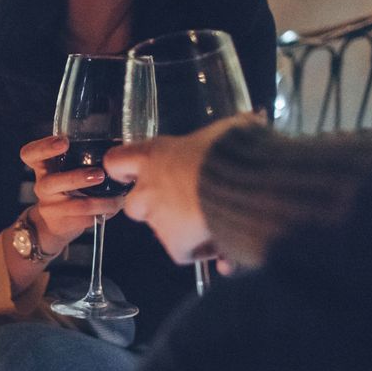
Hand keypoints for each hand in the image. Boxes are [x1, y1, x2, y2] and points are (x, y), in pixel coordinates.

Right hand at [19, 136, 124, 253]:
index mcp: (43, 166)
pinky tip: (114, 208)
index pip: (30, 154)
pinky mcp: (62, 223)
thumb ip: (79, 156)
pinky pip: (85, 219)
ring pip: (75, 205)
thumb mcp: (65, 169)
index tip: (64, 142)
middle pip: (50, 182)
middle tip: (99, 174)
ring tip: (117, 199)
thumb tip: (118, 147)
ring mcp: (50, 206)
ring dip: (100, 202)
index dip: (44, 147)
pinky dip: (104, 213)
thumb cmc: (66, 187)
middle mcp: (43, 185)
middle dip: (76, 178)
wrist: (52, 223)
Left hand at [103, 115, 254, 263]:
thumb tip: (254, 119)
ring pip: (163, 228)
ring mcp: (160, 221)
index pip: (117, 161)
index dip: (123, 167)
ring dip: (184, 225)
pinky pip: (186, 251)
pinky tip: (225, 239)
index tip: (130, 171)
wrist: (248, 190)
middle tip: (181, 200)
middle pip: (133, 204)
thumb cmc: (235, 153)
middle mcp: (149, 190)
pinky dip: (203, 248)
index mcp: (154, 156)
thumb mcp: (231, 131)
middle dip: (152, 206)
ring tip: (216, 218)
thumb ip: (230, 130)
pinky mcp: (176, 246)